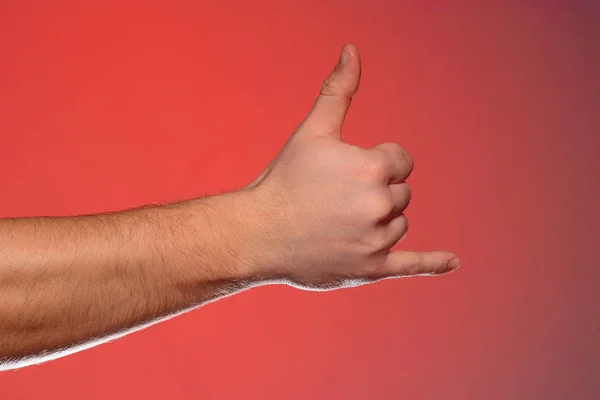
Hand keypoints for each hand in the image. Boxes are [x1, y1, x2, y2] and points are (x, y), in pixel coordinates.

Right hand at [241, 44, 458, 289]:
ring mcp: (376, 240)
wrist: (256, 233)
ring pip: (399, 223)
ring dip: (380, 220)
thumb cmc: (284, 179)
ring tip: (338, 223)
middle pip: (402, 192)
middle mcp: (380, 204)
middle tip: (336, 199)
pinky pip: (411, 265)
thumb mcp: (313, 131)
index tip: (346, 172)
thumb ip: (338, 90)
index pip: (402, 161)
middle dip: (377, 192)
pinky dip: (433, 263)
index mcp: (372, 168)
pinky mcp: (370, 269)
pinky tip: (452, 261)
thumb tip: (352, 50)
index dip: (378, 162)